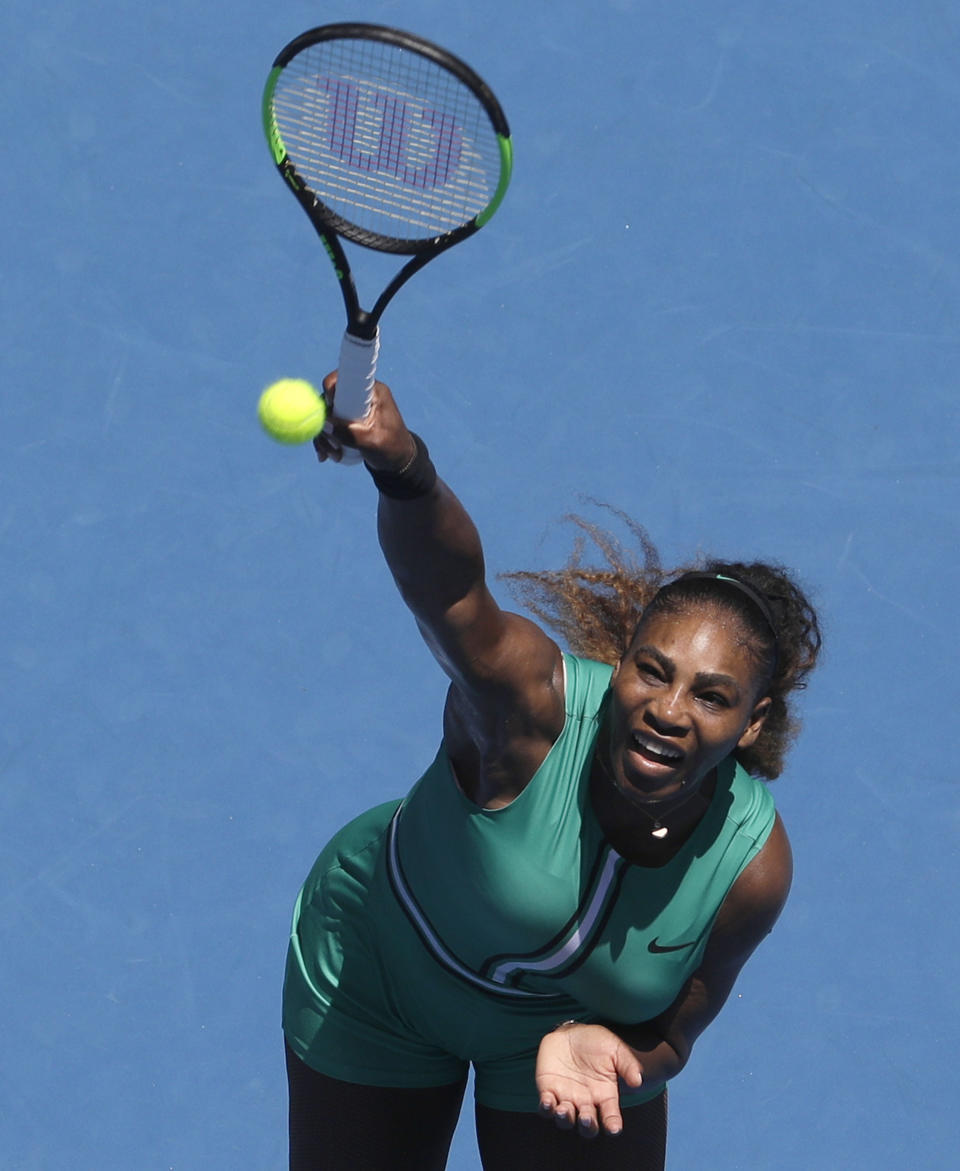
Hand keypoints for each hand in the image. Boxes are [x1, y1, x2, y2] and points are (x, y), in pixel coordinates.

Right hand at [312, 373, 415, 470]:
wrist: (397, 461)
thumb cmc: (392, 448)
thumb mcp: (374, 443)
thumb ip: (352, 434)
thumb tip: (326, 424)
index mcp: (373, 392)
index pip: (346, 377)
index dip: (331, 388)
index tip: (329, 407)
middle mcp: (360, 395)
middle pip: (330, 400)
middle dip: (324, 423)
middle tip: (330, 445)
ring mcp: (351, 408)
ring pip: (326, 415)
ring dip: (323, 436)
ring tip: (332, 456)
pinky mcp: (345, 420)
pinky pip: (328, 425)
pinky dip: (325, 440)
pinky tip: (326, 456)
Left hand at [535, 1022, 643, 1137]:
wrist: (571, 1033)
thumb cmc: (597, 1043)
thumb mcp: (615, 1049)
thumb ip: (627, 1064)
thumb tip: (638, 1081)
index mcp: (605, 1096)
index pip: (611, 1117)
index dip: (613, 1125)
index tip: (614, 1128)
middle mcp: (586, 1103)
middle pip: (588, 1126)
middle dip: (587, 1126)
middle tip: (587, 1118)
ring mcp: (567, 1099)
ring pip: (565, 1119)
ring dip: (565, 1118)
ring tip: (564, 1110)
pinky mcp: (548, 1091)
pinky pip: (546, 1107)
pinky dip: (546, 1107)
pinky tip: (548, 1101)